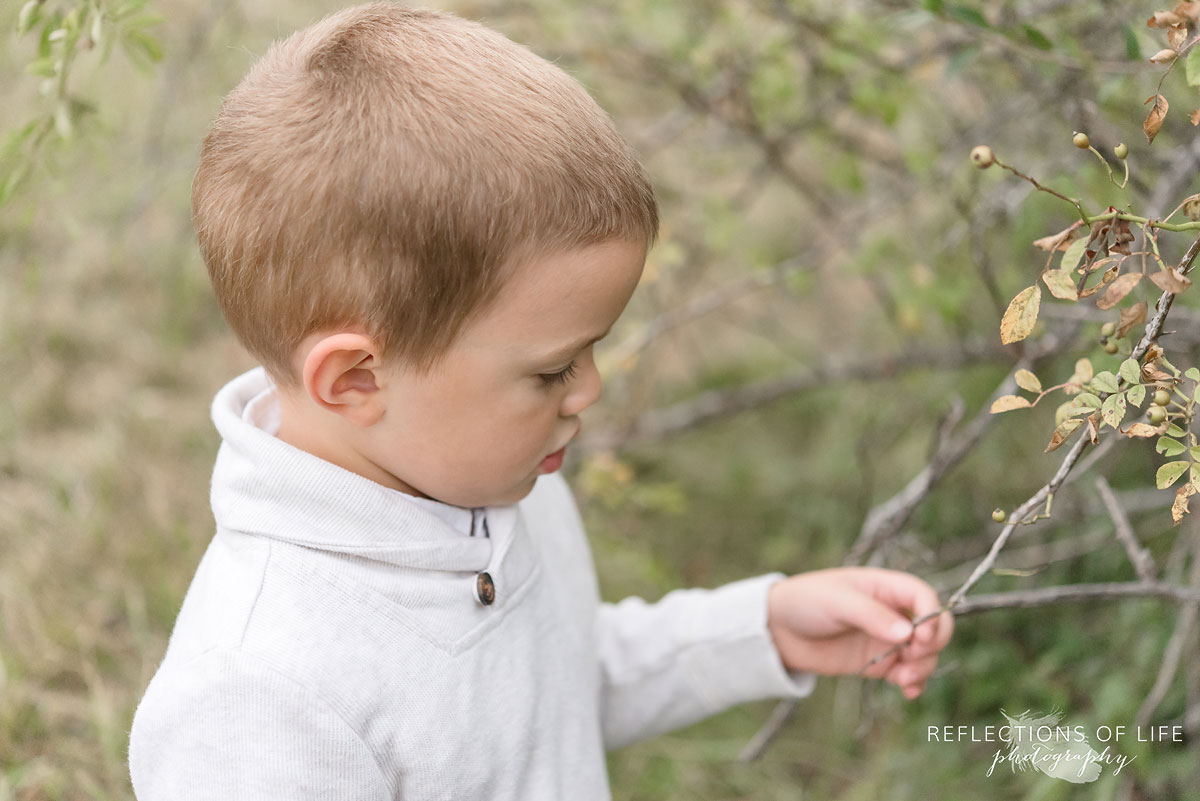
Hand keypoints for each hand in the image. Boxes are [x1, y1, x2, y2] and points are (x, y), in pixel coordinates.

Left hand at [766, 567, 952, 698]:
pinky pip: (907, 673)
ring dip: (923, 668)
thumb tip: (908, 633)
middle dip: (932, 645)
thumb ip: (871, 615)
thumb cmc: (806, 601)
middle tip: (911, 656)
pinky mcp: (878, 662)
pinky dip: (914, 683)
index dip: (932, 616)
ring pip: (924, 654)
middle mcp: (892, 612)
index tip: (920, 637)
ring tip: (903, 680)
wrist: (779, 629)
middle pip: (934, 627)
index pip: (924, 597)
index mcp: (886, 587)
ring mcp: (887, 638)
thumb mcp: (837, 602)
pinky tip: (908, 691)